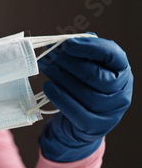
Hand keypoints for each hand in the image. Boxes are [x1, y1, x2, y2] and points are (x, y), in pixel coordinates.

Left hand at [38, 36, 132, 161]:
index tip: (66, 42)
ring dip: (61, 77)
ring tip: (45, 66)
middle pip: (95, 75)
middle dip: (69, 61)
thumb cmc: (81, 90)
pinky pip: (77, 112)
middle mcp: (121, 93)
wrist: (77, 125)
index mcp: (121, 73)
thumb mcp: (85, 70)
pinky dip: (60, 97)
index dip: (90, 47)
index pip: (112, 55)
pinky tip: (48, 86)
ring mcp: (110, 112)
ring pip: (86, 93)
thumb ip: (81, 54)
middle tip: (49, 53)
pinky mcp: (94, 127)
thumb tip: (65, 40)